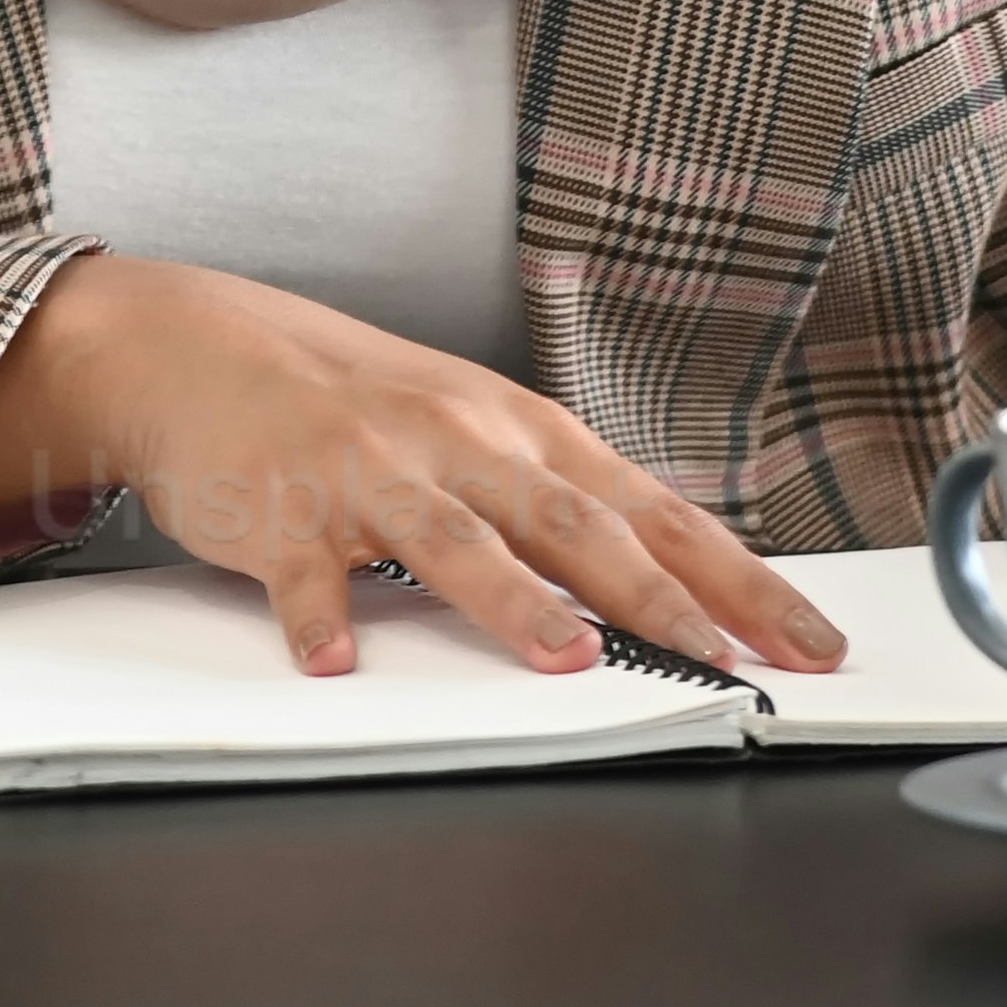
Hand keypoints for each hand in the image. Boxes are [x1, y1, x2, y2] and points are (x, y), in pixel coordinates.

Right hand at [0, 253, 848, 689]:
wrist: (204, 345)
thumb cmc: (355, 403)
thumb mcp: (474, 436)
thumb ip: (561, 504)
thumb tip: (674, 579)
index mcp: (524, 436)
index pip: (655, 514)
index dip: (736, 579)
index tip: (803, 639)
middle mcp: (464, 445)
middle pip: (579, 524)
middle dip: (663, 598)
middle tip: (727, 660)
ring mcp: (373, 473)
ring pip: (456, 539)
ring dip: (512, 598)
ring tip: (565, 654)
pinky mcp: (284, 507)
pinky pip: (304, 570)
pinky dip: (319, 614)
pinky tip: (334, 656)